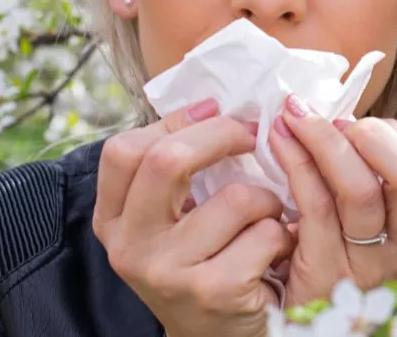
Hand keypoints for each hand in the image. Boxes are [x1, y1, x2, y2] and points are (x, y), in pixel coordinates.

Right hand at [92, 99, 295, 336]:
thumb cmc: (206, 261)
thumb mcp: (174, 218)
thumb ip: (178, 168)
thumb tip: (213, 103)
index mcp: (114, 221)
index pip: (124, 150)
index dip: (175, 121)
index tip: (215, 111)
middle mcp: (129, 247)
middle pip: (168, 160)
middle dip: (223, 136)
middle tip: (253, 137)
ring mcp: (166, 273)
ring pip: (235, 197)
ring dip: (267, 200)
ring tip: (266, 218)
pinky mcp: (211, 292)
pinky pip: (265, 233)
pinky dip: (282, 235)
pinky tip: (274, 251)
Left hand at [268, 99, 396, 306]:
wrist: (297, 325)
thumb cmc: (322, 252)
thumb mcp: (357, 217)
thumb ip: (358, 170)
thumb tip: (332, 112)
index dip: (392, 131)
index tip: (354, 124)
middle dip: (370, 135)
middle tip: (333, 122)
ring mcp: (364, 265)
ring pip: (359, 190)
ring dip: (322, 139)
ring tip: (293, 117)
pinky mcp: (323, 275)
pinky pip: (314, 207)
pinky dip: (295, 162)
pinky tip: (279, 141)